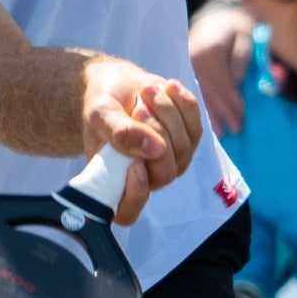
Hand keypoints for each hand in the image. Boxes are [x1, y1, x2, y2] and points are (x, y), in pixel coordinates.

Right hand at [80, 55, 203, 220]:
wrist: (119, 86)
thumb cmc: (104, 106)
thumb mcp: (101, 114)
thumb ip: (119, 133)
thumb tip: (153, 148)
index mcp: (116, 182)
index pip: (128, 211)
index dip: (136, 195)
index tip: (134, 165)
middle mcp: (147, 178)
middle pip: (165, 172)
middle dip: (155, 134)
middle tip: (138, 109)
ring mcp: (171, 161)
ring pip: (182, 144)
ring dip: (165, 111)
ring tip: (145, 90)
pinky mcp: (188, 139)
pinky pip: (195, 125)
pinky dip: (182, 102)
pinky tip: (167, 86)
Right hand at [186, 0, 253, 133]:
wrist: (216, 16)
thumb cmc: (236, 27)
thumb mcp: (245, 36)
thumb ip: (241, 58)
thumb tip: (236, 82)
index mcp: (208, 52)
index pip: (222, 84)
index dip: (232, 103)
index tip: (241, 120)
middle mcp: (195, 60)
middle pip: (210, 93)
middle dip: (223, 114)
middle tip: (235, 131)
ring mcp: (189, 66)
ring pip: (202, 95)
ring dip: (213, 115)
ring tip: (222, 133)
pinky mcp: (189, 71)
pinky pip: (198, 92)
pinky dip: (206, 107)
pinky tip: (211, 121)